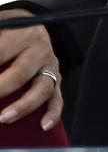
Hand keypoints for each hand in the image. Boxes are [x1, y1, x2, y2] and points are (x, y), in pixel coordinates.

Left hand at [0, 10, 62, 130]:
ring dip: (23, 105)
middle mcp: (39, 50)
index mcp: (22, 33)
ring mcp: (50, 67)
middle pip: (20, 73)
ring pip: (42, 88)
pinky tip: (43, 126)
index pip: (1, 52)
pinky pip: (57, 98)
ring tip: (3, 119)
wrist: (33, 26)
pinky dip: (53, 113)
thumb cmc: (7, 29)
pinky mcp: (57, 80)